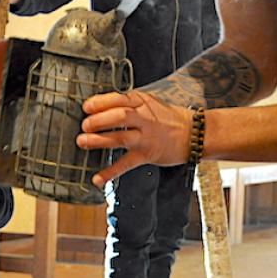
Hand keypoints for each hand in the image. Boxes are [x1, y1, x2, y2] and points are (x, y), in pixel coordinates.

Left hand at [77, 91, 192, 186]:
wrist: (194, 133)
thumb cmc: (166, 118)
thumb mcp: (148, 103)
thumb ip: (125, 104)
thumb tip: (97, 109)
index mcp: (141, 102)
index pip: (117, 98)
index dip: (99, 103)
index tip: (86, 107)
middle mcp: (144, 118)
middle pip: (119, 116)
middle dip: (98, 120)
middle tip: (84, 125)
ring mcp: (146, 137)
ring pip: (121, 137)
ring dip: (99, 140)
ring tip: (82, 142)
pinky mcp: (147, 155)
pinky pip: (127, 164)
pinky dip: (111, 172)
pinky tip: (97, 178)